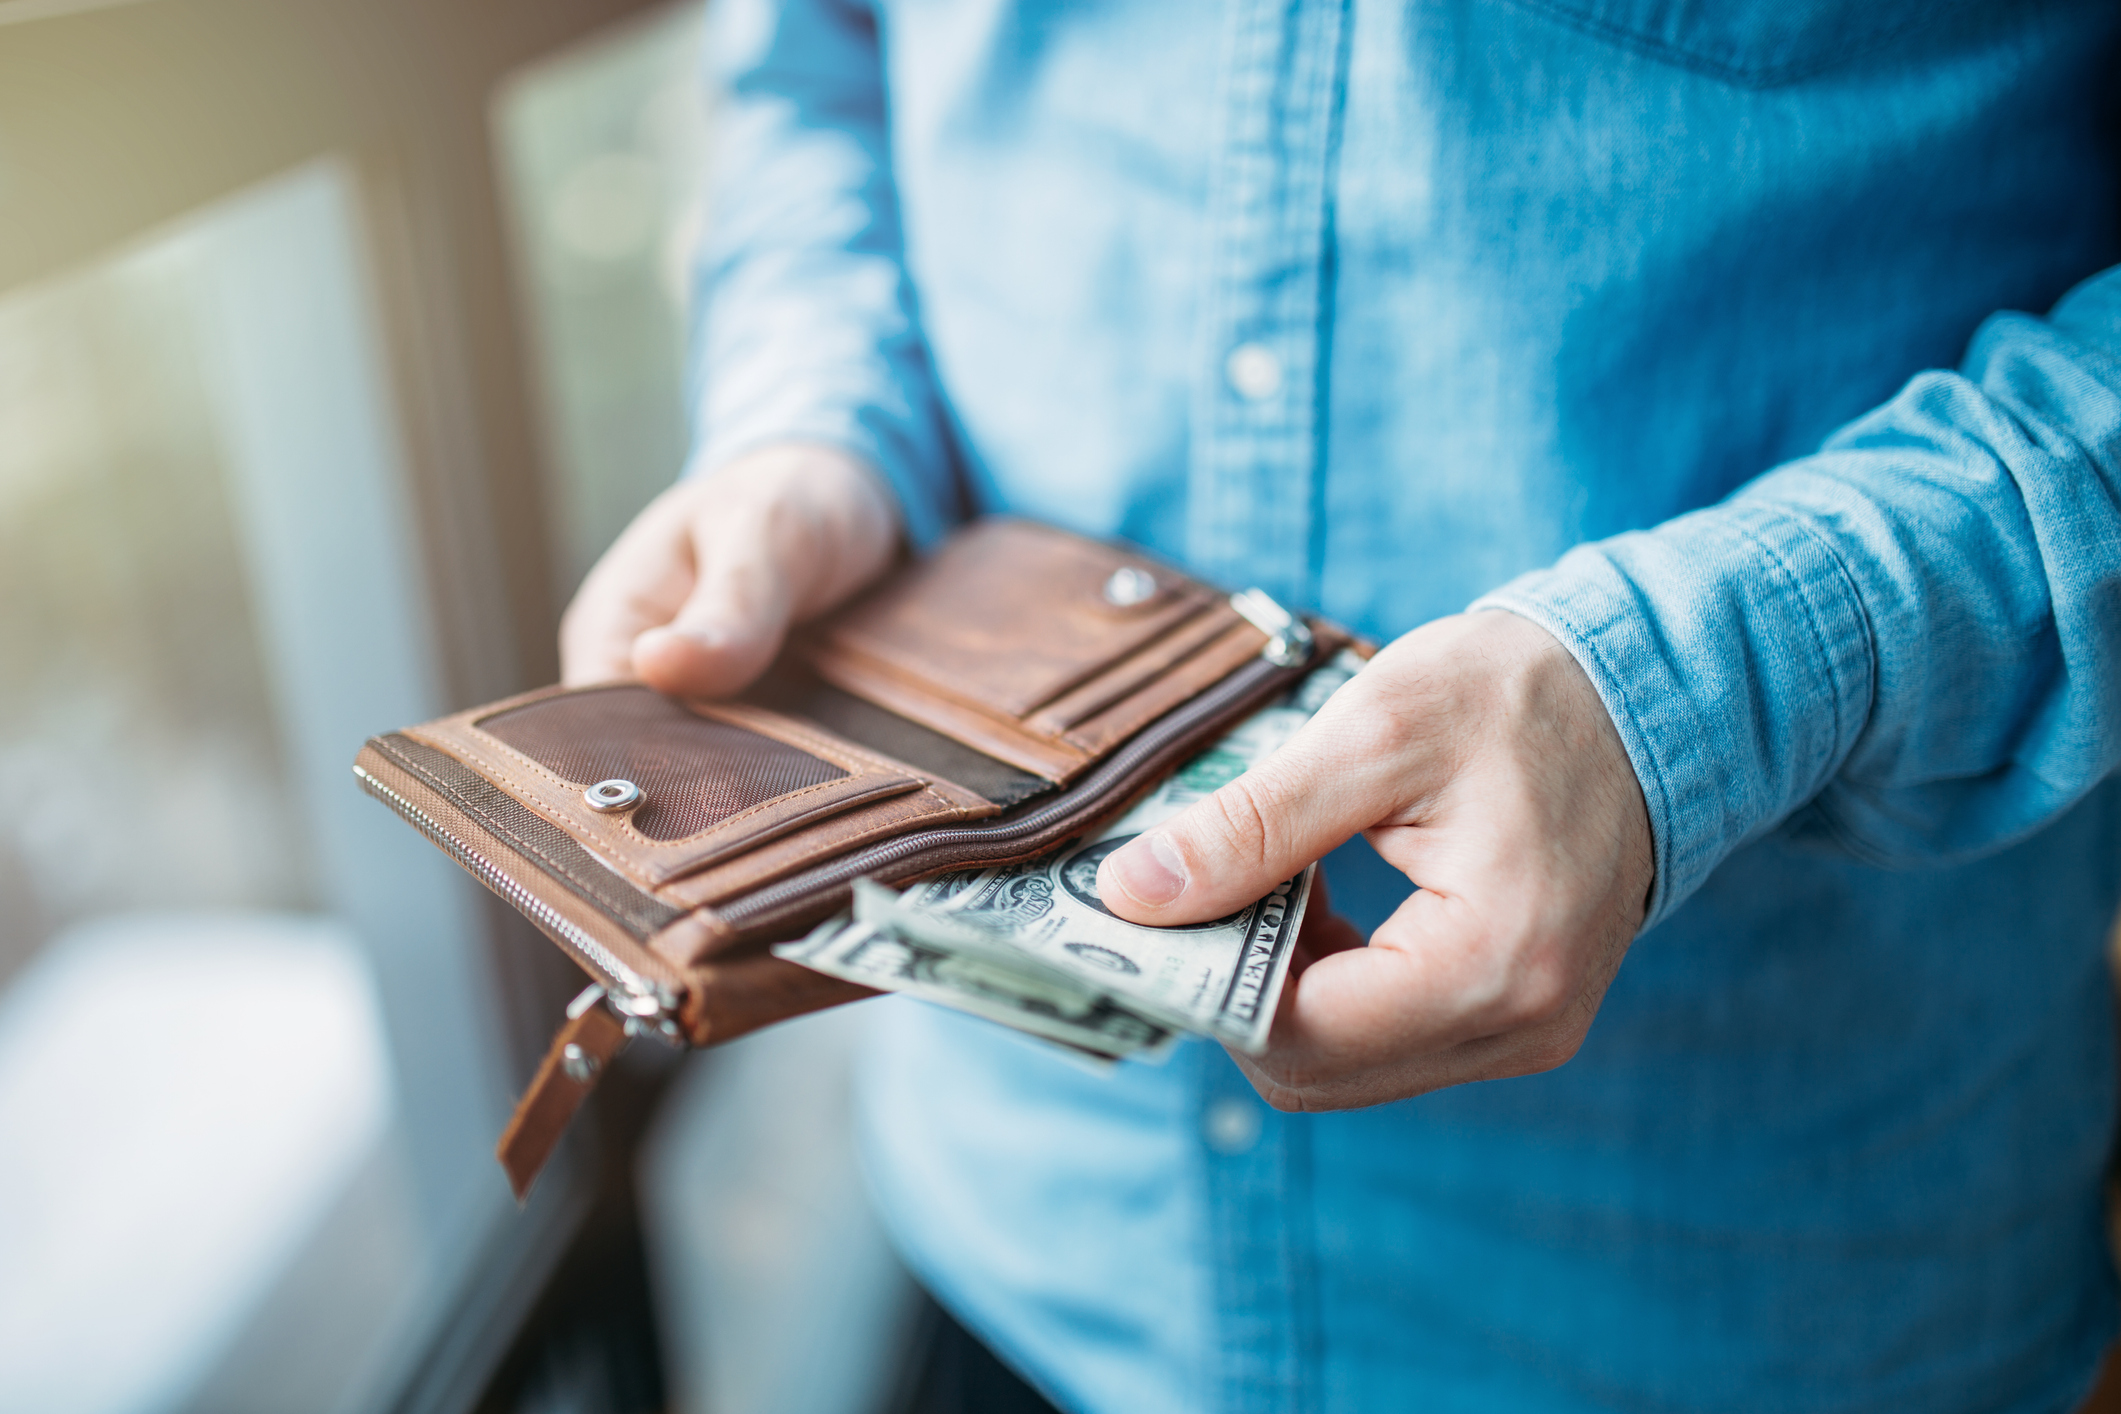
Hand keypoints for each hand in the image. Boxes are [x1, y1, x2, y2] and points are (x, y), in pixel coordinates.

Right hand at [558, 443, 902, 1038]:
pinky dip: (812, 811)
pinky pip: (788, 790)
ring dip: (767, 829)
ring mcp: (722, 727)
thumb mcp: (763, 531)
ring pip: (729, 801)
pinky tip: (850, 843)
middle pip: (662, 790)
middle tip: (765, 874)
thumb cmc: (790, 494)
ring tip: (811, 871)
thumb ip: (729, 600)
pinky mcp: (783, 743)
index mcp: (614, 644)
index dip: (634, 800)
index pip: (593, 749)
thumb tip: (660, 665)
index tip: (688, 843)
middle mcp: (656, 700)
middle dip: (709, 831)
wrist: (862, 491)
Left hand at [1095, 610, 1653, 1110]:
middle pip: (1311, 1069)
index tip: (1143, 909)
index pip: (1297, 1034)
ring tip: (1274, 877)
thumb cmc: (1521, 694)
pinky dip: (1326, 982)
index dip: (1202, 979)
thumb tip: (1130, 895)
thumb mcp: (1373, 732)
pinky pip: (1384, 1038)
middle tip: (1197, 888)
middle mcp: (1520, 1026)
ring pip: (1340, 1064)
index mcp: (1495, 963)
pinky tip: (1317, 895)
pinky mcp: (1514, 1017)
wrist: (1647, 689)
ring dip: (1279, 985)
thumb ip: (1249, 825)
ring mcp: (1524, 1032)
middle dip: (1233, 987)